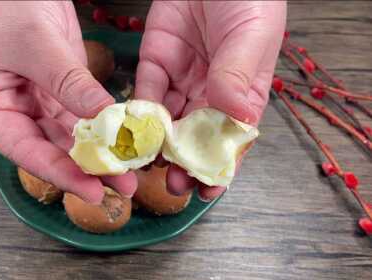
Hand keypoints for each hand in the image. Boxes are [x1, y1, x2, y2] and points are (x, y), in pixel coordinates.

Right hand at [0, 2, 136, 203]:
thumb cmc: (5, 5)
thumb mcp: (37, 45)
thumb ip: (69, 84)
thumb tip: (104, 119)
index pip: (23, 150)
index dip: (57, 173)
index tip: (90, 190)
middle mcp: (14, 110)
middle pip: (49, 149)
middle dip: (85, 169)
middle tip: (120, 186)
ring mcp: (40, 100)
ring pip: (70, 136)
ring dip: (99, 153)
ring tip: (128, 170)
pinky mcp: (62, 88)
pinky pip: (83, 114)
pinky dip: (103, 127)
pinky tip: (122, 140)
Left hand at [135, 1, 285, 199]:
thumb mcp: (251, 34)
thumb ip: (239, 73)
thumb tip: (235, 114)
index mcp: (242, 92)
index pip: (231, 138)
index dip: (221, 165)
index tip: (208, 190)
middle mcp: (210, 92)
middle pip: (195, 136)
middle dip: (184, 161)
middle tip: (172, 182)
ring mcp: (181, 79)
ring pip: (167, 120)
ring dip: (156, 144)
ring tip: (146, 165)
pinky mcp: (155, 62)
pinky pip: (145, 93)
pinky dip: (138, 113)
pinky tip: (132, 130)